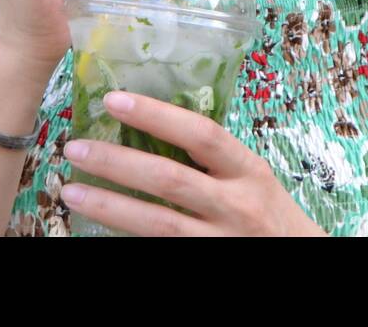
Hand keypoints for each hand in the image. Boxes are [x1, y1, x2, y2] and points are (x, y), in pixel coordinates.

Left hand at [59, 91, 327, 236]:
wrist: (298, 260)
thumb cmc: (267, 214)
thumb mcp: (250, 178)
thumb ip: (211, 156)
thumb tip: (149, 118)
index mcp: (249, 171)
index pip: (201, 134)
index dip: (156, 115)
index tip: (113, 100)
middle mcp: (236, 207)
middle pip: (169, 179)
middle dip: (117, 163)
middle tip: (75, 148)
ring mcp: (220, 243)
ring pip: (157, 224)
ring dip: (109, 206)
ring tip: (70, 191)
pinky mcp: (205, 266)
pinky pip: (158, 250)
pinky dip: (126, 238)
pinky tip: (96, 228)